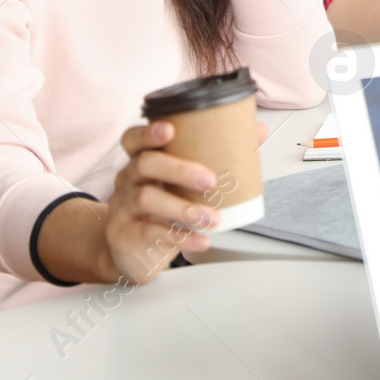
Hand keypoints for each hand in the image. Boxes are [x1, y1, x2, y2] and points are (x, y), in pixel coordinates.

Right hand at [102, 119, 270, 284]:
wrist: (131, 250)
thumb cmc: (161, 208)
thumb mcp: (181, 184)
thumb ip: (215, 157)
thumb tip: (256, 131)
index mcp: (142, 160)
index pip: (134, 139)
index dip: (149, 132)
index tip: (170, 130)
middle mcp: (128, 179)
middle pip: (144, 164)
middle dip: (179, 169)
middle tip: (210, 181)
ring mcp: (123, 207)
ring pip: (147, 199)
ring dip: (184, 208)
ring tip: (212, 218)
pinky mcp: (126, 235)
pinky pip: (151, 233)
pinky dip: (181, 237)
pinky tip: (201, 239)